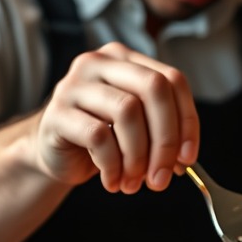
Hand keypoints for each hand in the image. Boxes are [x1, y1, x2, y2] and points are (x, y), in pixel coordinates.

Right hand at [33, 42, 198, 192]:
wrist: (53, 152)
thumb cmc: (102, 138)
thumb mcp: (138, 128)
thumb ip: (162, 132)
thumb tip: (184, 158)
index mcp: (126, 60)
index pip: (172, 80)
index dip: (187, 121)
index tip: (188, 157)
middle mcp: (100, 63)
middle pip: (154, 88)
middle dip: (166, 139)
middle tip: (163, 176)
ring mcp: (75, 84)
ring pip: (127, 111)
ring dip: (138, 156)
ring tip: (134, 182)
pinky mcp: (57, 112)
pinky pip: (98, 136)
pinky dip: (112, 165)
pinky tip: (112, 181)